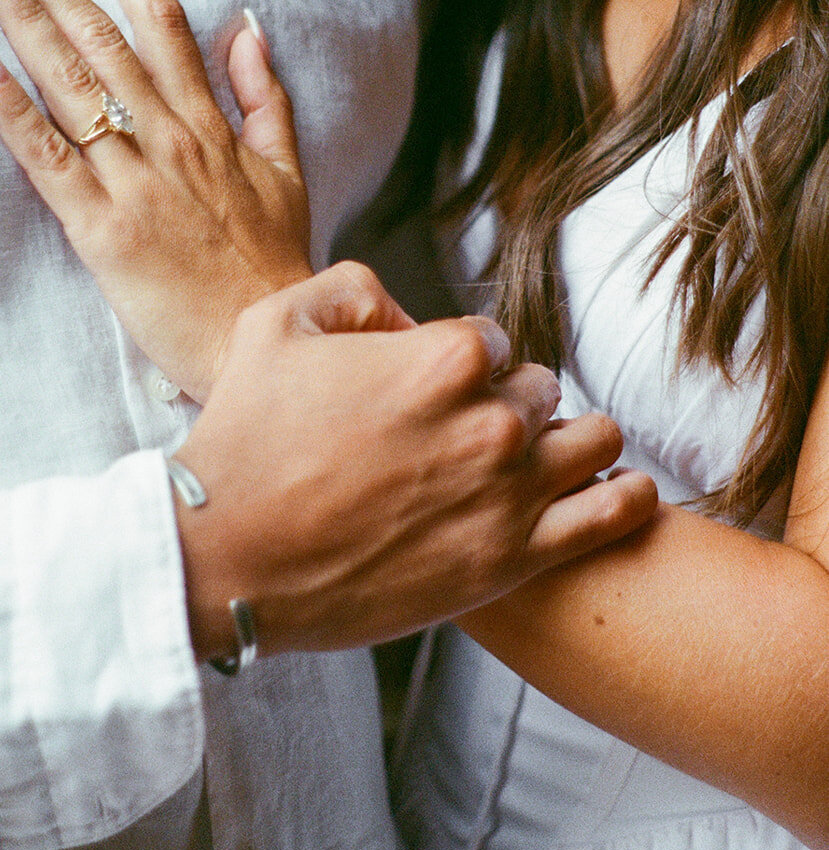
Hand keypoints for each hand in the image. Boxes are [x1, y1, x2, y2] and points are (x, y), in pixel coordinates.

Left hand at [0, 0, 311, 401]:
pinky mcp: (101, 228)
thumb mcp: (286, 172)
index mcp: (209, 124)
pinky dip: (8, 104)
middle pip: (103, 37)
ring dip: (22, 16)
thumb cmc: (272, 266)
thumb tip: (247, 24)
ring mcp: (134, 179)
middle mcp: (170, 138)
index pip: (164, 22)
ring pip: (71, 81)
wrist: (269, 345)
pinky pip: (46, 154)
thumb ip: (264, 96)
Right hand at [173, 265, 658, 658]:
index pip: (493, 340)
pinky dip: (624, 494)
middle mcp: (490, 421)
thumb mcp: (275, 324)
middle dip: (506, 402)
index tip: (432, 389)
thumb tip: (400, 309)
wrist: (225, 559)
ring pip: (592, 441)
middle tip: (466, 434)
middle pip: (539, 389)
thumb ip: (351, 288)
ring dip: (570, 439)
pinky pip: (613, 513)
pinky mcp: (512, 561)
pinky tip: (615, 488)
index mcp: (443, 357)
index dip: (460, 360)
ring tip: (540, 458)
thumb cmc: (243, 441)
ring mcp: (507, 495)